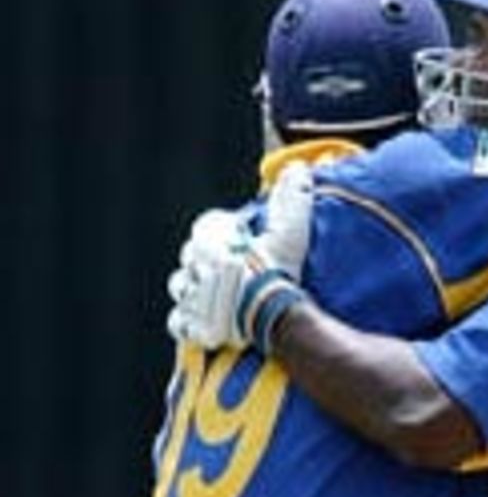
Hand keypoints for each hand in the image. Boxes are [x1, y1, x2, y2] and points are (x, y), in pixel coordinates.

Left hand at [167, 161, 314, 352]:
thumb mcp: (288, 229)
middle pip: (192, 258)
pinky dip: (189, 324)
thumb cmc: (275, 269)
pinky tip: (201, 327)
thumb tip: (298, 169)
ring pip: (181, 287)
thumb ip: (292, 199)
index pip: (208, 227)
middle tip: (230, 275)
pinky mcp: (190, 323)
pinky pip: (180, 322)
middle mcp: (192, 262)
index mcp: (209, 235)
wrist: (266, 312)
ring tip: (212, 300)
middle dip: (207, 264)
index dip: (223, 235)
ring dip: (194, 291)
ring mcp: (189, 294)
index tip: (240, 244)